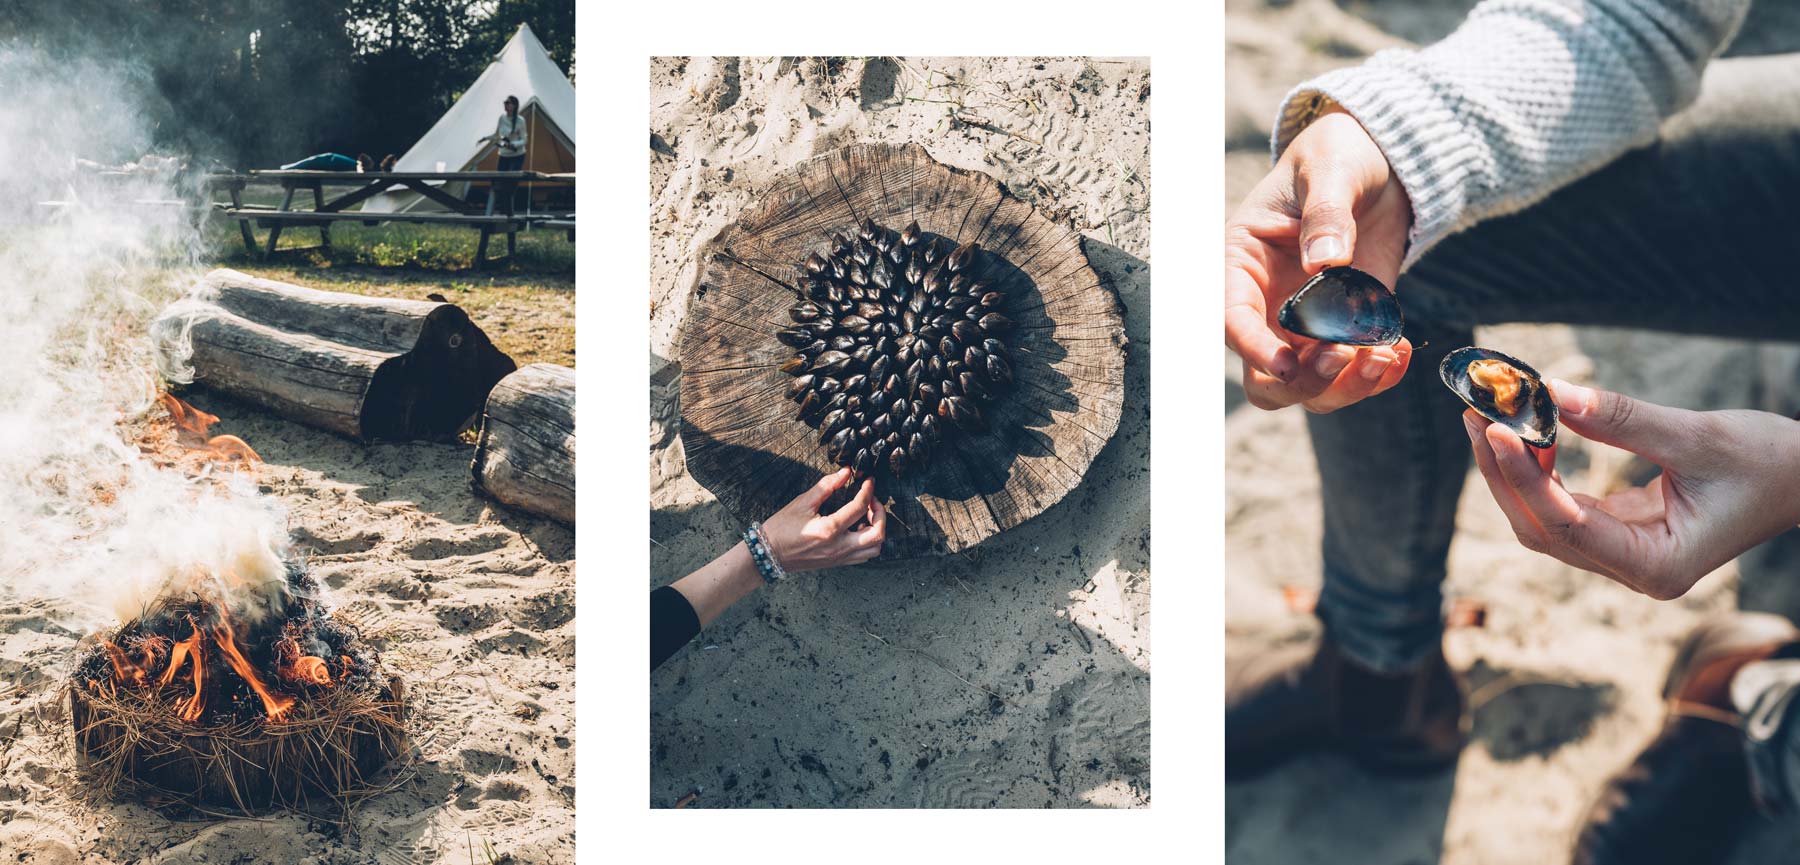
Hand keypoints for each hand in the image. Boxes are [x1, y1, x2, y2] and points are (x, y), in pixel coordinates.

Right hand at [760, 468, 885, 569]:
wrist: (768, 554)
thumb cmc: (781, 528)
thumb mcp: (802, 502)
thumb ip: (826, 486)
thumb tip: (845, 472)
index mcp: (829, 530)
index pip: (860, 507)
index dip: (868, 490)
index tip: (868, 480)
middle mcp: (838, 547)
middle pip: (877, 534)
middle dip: (881, 514)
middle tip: (873, 500)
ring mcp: (839, 558)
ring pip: (874, 548)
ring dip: (877, 529)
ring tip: (867, 515)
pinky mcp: (837, 563)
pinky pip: (864, 555)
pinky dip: (868, 541)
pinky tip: (858, 528)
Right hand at [1225, 107, 1415, 412]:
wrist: (1381, 162)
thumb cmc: (1338, 155)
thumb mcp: (1330, 169)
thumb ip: (1326, 213)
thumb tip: (1325, 261)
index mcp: (1242, 263)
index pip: (1232, 318)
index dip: (1252, 347)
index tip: (1286, 364)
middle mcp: (1267, 305)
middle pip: (1264, 374)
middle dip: (1300, 382)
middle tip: (1342, 359)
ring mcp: (1308, 323)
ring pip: (1310, 386)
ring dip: (1344, 386)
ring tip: (1384, 356)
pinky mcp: (1348, 328)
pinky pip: (1352, 372)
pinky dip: (1376, 374)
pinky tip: (1399, 351)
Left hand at [1465, 380, 1799, 599]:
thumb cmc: (1771, 462)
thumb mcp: (1700, 436)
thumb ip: (1621, 420)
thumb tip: (1552, 393)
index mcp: (1657, 566)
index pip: (1567, 526)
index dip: (1525, 478)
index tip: (1495, 431)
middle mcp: (1633, 571)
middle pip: (1541, 528)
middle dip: (1504, 473)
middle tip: (1477, 414)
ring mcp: (1623, 555)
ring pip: (1543, 519)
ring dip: (1512, 470)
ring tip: (1487, 417)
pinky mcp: (1620, 533)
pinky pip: (1562, 505)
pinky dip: (1538, 470)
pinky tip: (1520, 433)